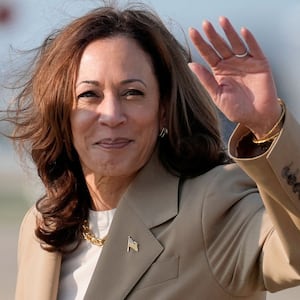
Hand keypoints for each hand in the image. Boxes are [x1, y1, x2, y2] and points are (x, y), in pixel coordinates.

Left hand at [189, 16, 280, 138]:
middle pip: (220, 46)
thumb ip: (206, 80)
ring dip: (229, 32)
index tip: (192, 32)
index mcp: (219, 71)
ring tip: (222, 20)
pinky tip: (242, 32)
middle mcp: (231, 64)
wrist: (256, 117)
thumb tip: (191, 65)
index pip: (208, 54)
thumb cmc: (236, 109)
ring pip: (236, 44)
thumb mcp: (217, 95)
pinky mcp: (259, 63)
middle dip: (213, 35)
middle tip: (205, 24)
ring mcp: (245, 62)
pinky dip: (250, 40)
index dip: (201, 43)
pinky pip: (254, 49)